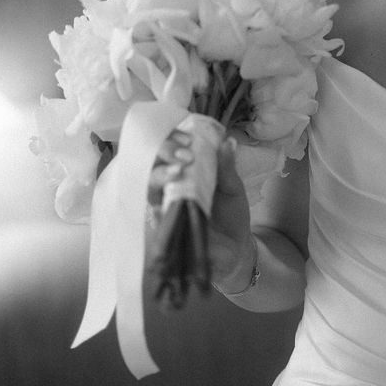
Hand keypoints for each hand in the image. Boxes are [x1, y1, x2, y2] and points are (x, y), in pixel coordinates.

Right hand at [148, 127, 254, 291]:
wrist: (236, 248)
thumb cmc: (231, 212)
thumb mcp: (233, 187)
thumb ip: (227, 167)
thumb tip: (227, 141)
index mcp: (184, 171)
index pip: (169, 149)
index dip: (172, 139)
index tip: (187, 138)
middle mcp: (170, 187)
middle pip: (153, 163)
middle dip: (164, 153)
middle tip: (184, 154)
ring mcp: (165, 208)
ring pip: (149, 188)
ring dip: (159, 177)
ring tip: (177, 172)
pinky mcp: (165, 231)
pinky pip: (154, 220)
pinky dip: (158, 211)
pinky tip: (164, 205)